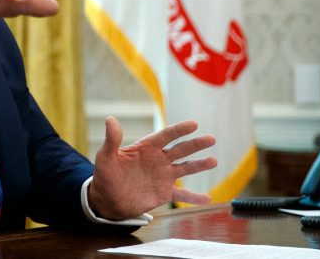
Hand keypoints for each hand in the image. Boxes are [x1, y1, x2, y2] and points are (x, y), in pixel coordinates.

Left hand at [88, 116, 217, 219]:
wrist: (107, 199)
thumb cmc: (105, 175)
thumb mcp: (106, 157)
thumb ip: (112, 139)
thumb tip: (110, 119)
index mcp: (146, 148)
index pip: (165, 135)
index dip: (179, 130)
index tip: (193, 124)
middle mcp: (158, 159)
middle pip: (180, 149)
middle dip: (195, 144)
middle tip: (211, 139)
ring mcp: (163, 176)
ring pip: (185, 169)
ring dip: (199, 165)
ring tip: (213, 161)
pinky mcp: (164, 193)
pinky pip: (182, 195)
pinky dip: (195, 197)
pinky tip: (209, 199)